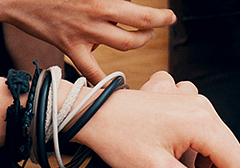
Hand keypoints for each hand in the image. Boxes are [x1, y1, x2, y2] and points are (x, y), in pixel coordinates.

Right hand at [0, 0, 175, 79]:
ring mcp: (83, 34)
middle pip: (139, 30)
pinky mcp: (70, 47)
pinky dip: (105, 82)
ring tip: (141, 38)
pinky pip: (92, 71)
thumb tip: (125, 3)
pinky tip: (117, 88)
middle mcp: (96, 16)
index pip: (142, 13)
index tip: (169, 18)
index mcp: (102, 0)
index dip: (161, 17)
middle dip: (153, 29)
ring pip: (124, 45)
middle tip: (155, 26)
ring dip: (139, 42)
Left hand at [73, 71, 239, 167]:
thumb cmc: (118, 139)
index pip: (237, 164)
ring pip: (218, 141)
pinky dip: (199, 148)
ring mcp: (192, 101)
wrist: (90, 114)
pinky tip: (180, 160)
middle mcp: (203, 107)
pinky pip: (204, 127)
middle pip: (229, 152)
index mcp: (202, 123)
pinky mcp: (182, 101)